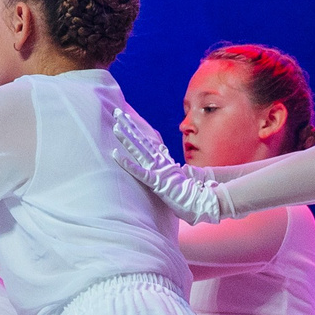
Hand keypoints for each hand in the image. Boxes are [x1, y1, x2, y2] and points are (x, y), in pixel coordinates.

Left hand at [110, 106, 228, 221]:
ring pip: (139, 151)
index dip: (136, 130)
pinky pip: (138, 171)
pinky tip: (115, 154)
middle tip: (117, 113)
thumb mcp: (178, 175)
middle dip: (129, 126)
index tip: (127, 118)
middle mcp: (160, 162)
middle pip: (142, 140)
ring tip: (115, 127)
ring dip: (127, 139)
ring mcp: (158, 170)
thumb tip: (163, 151)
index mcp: (164, 161)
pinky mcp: (156, 181)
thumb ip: (169, 162)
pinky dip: (127, 163)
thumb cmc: (189, 193)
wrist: (200, 201)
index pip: (148, 142)